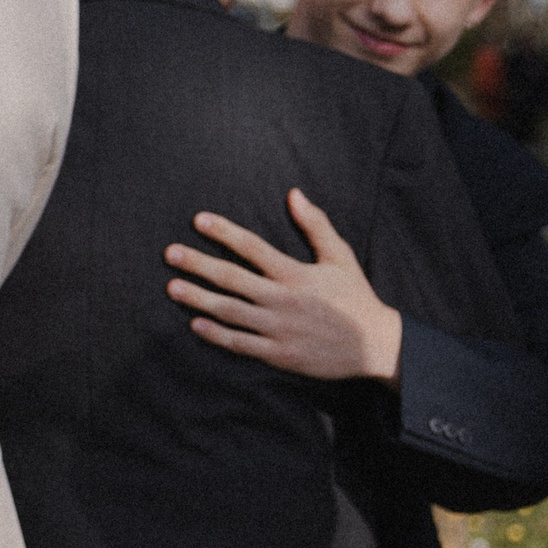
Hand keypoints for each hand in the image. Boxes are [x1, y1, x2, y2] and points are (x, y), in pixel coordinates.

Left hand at [164, 188, 404, 385]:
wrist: (376, 346)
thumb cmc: (356, 298)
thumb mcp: (341, 257)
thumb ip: (316, 225)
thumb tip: (294, 193)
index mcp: (296, 274)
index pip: (253, 247)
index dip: (224, 232)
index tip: (198, 220)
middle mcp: (283, 300)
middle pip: (233, 278)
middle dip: (198, 264)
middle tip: (170, 253)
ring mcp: (279, 328)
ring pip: (230, 311)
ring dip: (198, 298)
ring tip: (172, 286)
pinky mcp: (279, 353)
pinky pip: (241, 343)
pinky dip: (217, 334)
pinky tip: (195, 323)